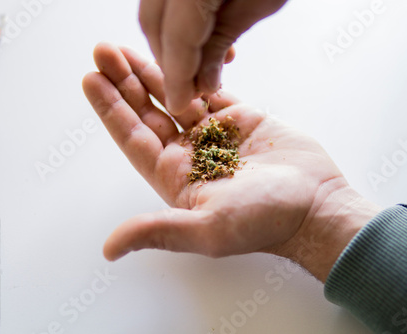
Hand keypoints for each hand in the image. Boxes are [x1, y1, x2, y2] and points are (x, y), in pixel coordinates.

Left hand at [82, 43, 380, 281]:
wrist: (315, 205)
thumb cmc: (265, 222)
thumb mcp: (206, 229)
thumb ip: (158, 231)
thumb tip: (110, 249)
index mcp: (176, 178)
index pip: (133, 138)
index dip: (110, 109)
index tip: (91, 79)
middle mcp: (191, 155)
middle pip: (147, 113)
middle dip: (124, 83)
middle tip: (103, 52)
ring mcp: (215, 134)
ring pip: (175, 98)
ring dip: (151, 73)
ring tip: (127, 49)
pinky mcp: (241, 119)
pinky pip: (209, 91)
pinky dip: (191, 73)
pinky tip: (175, 57)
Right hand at [139, 0, 287, 113]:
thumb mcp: (260, 1)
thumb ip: (222, 42)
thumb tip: (202, 83)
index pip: (175, 37)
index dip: (177, 77)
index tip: (182, 103)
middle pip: (153, 21)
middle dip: (170, 60)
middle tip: (193, 87)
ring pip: (154, 7)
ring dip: (173, 41)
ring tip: (203, 63)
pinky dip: (178, 18)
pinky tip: (204, 32)